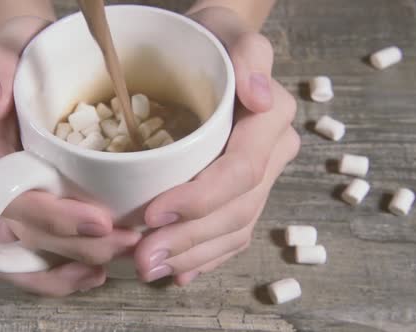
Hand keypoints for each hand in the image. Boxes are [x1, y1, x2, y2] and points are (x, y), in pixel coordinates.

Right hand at [0, 17, 140, 295]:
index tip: (101, 220)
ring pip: (22, 253)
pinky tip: (93, 272)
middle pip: (21, 232)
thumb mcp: (9, 49)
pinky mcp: (22, 213)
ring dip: (69, 264)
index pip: (8, 196)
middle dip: (75, 245)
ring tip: (115, 259)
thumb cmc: (24, 56)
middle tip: (127, 241)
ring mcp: (1, 201)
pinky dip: (58, 273)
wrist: (31, 65)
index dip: (53, 216)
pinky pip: (29, 257)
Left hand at [134, 7, 300, 284]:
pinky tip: (179, 270)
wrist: (215, 52)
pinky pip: (233, 231)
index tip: (153, 215)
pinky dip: (206, 255)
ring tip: (150, 268)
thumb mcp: (227, 30)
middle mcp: (273, 152)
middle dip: (189, 239)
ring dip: (193, 255)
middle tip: (142, 258)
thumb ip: (248, 55)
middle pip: (236, 209)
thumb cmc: (212, 39)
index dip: (199, 199)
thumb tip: (258, 98)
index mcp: (269, 119)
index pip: (240, 170)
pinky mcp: (246, 191)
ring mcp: (262, 176)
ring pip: (234, 228)